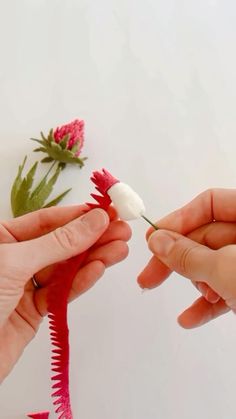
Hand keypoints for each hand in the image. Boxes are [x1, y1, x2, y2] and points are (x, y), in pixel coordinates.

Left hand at [0, 205, 130, 381]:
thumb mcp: (15, 262)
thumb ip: (58, 243)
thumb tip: (93, 221)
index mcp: (3, 238)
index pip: (47, 221)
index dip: (79, 215)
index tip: (106, 212)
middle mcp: (15, 258)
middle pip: (61, 243)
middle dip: (92, 237)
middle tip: (122, 231)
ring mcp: (25, 284)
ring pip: (65, 268)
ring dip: (93, 258)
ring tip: (120, 249)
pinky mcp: (34, 310)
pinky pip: (62, 292)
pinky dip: (80, 282)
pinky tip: (99, 269)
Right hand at [138, 189, 235, 328]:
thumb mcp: (225, 268)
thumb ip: (189, 255)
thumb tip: (158, 241)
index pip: (210, 203)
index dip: (180, 219)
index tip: (154, 239)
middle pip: (206, 237)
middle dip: (179, 260)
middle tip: (149, 276)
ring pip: (213, 265)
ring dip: (197, 283)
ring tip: (197, 299)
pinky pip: (225, 289)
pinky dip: (207, 304)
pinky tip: (190, 319)